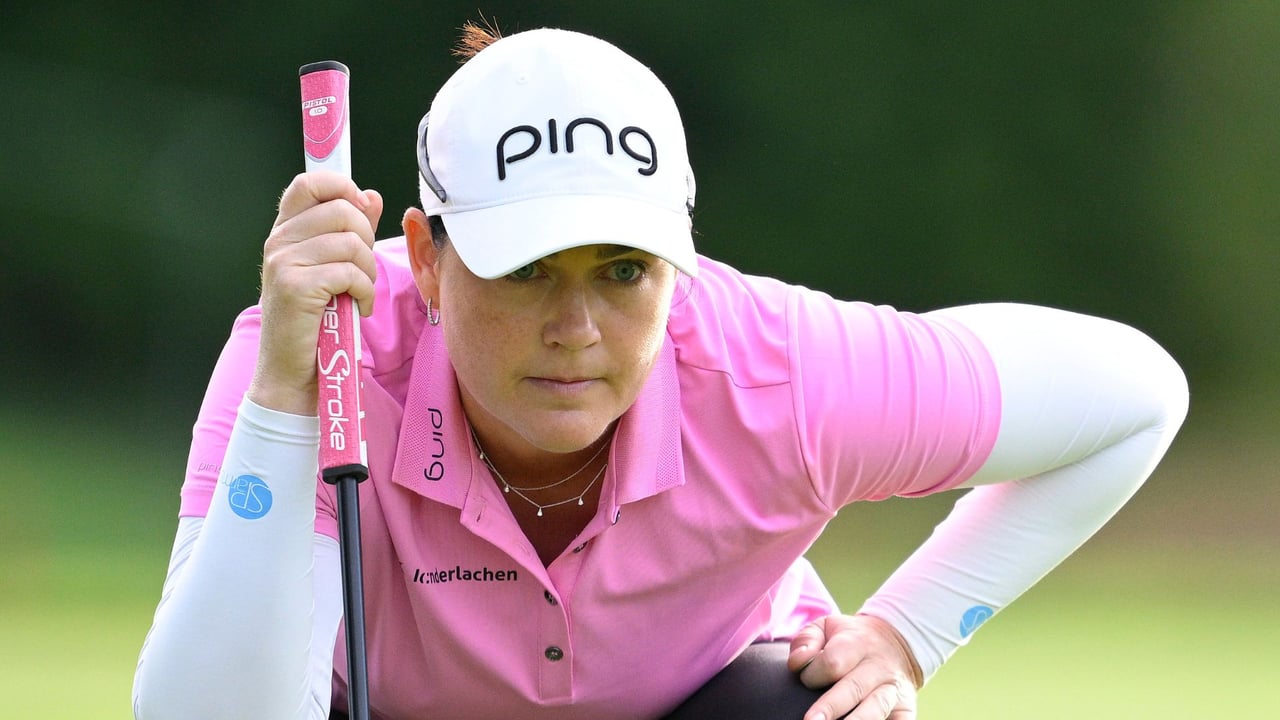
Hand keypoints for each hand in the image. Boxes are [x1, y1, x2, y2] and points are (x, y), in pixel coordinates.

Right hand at [248, 171, 382, 415]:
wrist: (293, 372)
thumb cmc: (316, 322)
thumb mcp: (333, 269)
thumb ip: (350, 231)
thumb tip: (370, 195)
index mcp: (285, 232)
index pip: (309, 182)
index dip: (342, 187)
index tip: (362, 210)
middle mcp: (279, 242)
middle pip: (342, 210)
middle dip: (367, 239)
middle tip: (362, 270)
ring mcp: (284, 263)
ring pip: (351, 243)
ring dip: (368, 272)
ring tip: (360, 294)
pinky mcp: (296, 287)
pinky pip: (350, 273)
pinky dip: (365, 293)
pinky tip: (358, 309)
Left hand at [787, 613, 922, 719]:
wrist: (897, 643)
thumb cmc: (849, 639)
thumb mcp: (826, 628)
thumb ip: (806, 641)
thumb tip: (798, 663)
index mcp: (856, 644)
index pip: (832, 662)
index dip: (812, 675)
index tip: (805, 680)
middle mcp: (878, 667)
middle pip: (853, 688)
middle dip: (831, 707)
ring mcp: (893, 689)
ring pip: (876, 708)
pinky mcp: (905, 708)